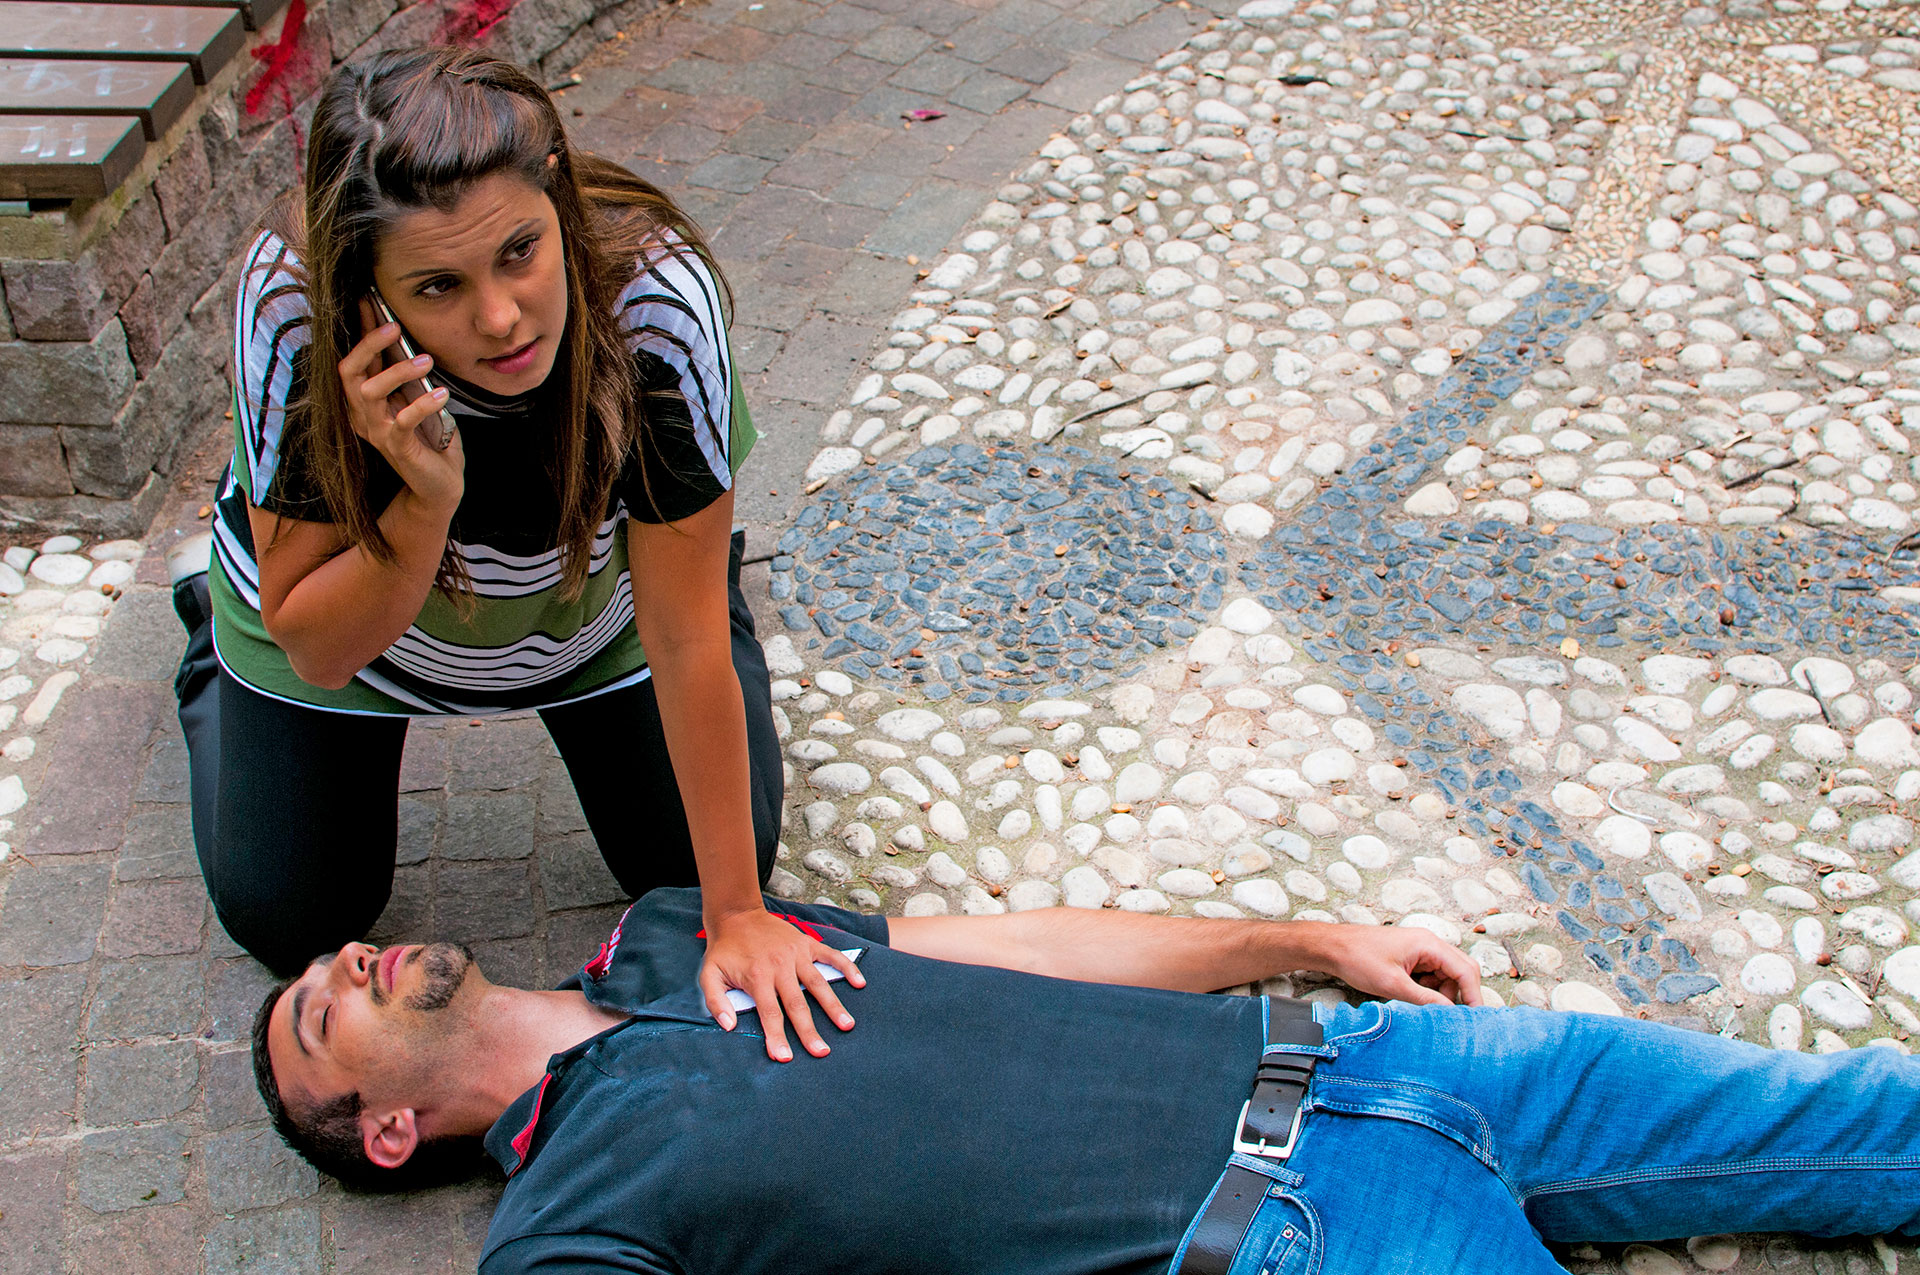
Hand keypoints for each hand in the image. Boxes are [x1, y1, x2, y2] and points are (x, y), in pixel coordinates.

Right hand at [341, 299, 464, 514]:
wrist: (439, 485)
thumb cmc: (429, 439)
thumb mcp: (415, 399)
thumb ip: (407, 376)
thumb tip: (407, 337)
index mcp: (363, 402)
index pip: (353, 360)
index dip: (360, 331)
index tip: (368, 300)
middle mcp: (362, 415)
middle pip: (348, 371)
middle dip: (368, 344)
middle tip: (396, 326)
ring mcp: (377, 433)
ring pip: (370, 393)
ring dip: (398, 372)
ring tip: (427, 360)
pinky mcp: (398, 448)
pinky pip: (403, 421)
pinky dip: (421, 404)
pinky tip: (441, 394)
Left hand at [698, 907, 865, 1061]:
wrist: (737, 915)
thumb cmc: (724, 950)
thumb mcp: (709, 974)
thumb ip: (715, 1001)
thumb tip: (729, 1026)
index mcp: (757, 976)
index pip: (769, 1013)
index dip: (776, 1036)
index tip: (785, 1057)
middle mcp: (779, 966)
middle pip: (797, 1004)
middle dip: (809, 1031)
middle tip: (821, 1052)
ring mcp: (796, 954)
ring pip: (818, 983)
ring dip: (833, 1005)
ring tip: (847, 1025)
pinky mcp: (806, 943)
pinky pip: (830, 956)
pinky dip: (846, 968)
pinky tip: (859, 983)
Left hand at [1320, 924, 1484, 1006]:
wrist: (1333, 948)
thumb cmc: (1358, 958)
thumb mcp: (1393, 985)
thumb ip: (1425, 999)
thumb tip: (1450, 1013)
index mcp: (1429, 944)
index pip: (1465, 970)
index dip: (1474, 995)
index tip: (1477, 1018)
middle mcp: (1429, 944)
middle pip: (1460, 972)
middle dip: (1459, 995)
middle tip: (1454, 1018)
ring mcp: (1420, 951)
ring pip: (1446, 977)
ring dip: (1441, 995)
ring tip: (1423, 1008)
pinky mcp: (1411, 959)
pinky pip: (1431, 977)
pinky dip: (1428, 991)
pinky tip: (1413, 999)